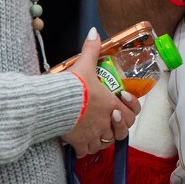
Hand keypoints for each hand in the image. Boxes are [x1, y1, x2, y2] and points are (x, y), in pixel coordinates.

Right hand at [61, 29, 139, 155]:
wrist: (53, 103)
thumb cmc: (72, 86)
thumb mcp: (83, 65)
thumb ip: (91, 49)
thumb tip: (94, 32)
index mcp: (110, 105)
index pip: (131, 114)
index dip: (130, 110)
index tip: (121, 100)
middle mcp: (105, 122)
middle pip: (120, 133)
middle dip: (117, 127)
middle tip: (110, 117)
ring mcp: (92, 134)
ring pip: (104, 143)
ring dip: (102, 138)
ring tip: (96, 130)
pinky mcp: (78, 142)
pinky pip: (86, 151)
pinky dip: (85, 148)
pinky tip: (81, 142)